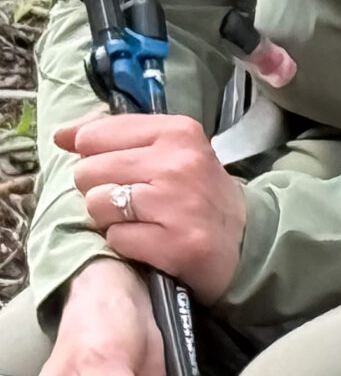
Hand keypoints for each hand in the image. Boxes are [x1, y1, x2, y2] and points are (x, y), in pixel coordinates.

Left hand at [61, 110, 248, 298]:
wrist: (243, 237)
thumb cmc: (196, 190)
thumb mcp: (170, 149)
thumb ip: (117, 137)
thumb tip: (61, 135)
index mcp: (178, 132)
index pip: (95, 135)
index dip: (93, 155)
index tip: (115, 168)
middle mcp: (179, 163)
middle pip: (88, 171)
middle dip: (100, 188)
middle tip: (133, 198)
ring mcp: (177, 203)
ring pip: (96, 204)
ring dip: (110, 217)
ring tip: (141, 218)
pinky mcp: (175, 243)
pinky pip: (114, 238)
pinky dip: (126, 242)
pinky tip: (151, 239)